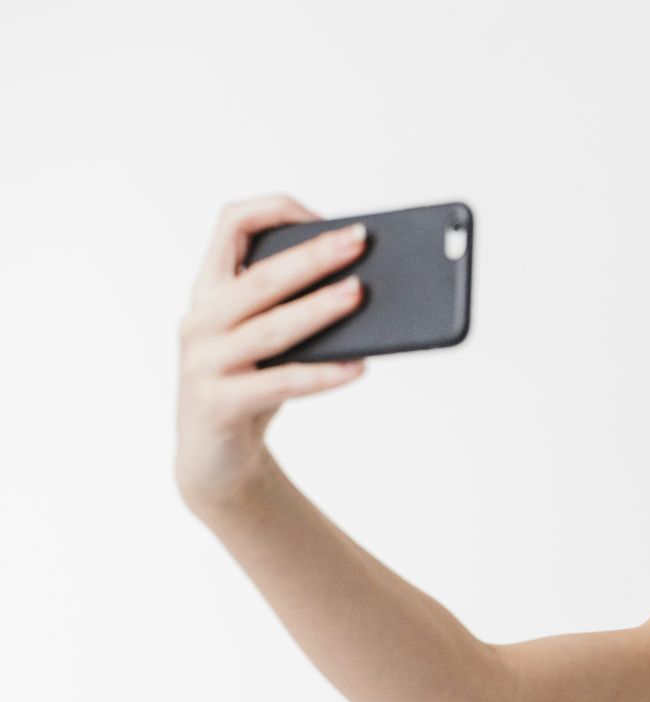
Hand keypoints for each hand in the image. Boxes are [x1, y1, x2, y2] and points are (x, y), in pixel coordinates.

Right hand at [175, 193, 369, 511]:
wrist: (213, 460)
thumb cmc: (251, 386)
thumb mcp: (268, 339)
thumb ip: (295, 308)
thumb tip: (364, 286)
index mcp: (211, 290)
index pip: (230, 225)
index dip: (275, 210)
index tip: (322, 218)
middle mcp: (201, 319)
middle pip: (261, 277)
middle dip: (314, 256)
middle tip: (360, 242)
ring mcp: (204, 363)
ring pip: (270, 328)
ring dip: (319, 308)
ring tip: (360, 294)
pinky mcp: (218, 404)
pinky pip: (279, 384)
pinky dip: (321, 375)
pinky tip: (357, 367)